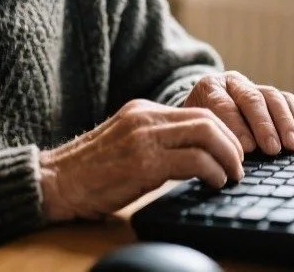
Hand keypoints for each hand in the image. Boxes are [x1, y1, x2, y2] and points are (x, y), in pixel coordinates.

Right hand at [38, 99, 243, 221]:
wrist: (54, 182)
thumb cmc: (89, 172)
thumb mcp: (125, 143)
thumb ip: (154, 140)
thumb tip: (194, 153)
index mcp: (142, 110)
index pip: (197, 112)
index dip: (223, 133)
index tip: (231, 154)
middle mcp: (145, 118)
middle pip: (208, 120)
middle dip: (232, 144)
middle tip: (239, 166)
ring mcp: (144, 138)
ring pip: (207, 136)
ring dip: (227, 159)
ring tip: (230, 177)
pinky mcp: (143, 163)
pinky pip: (194, 161)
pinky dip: (213, 172)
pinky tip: (213, 184)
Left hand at [181, 71, 293, 154]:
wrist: (203, 111)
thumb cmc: (200, 128)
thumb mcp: (196, 130)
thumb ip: (210, 139)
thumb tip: (229, 162)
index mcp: (209, 89)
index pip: (223, 105)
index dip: (237, 127)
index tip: (247, 148)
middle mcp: (232, 83)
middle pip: (251, 99)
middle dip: (264, 125)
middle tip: (272, 149)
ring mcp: (253, 85)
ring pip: (272, 97)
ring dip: (285, 123)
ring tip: (291, 146)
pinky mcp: (270, 93)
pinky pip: (287, 100)